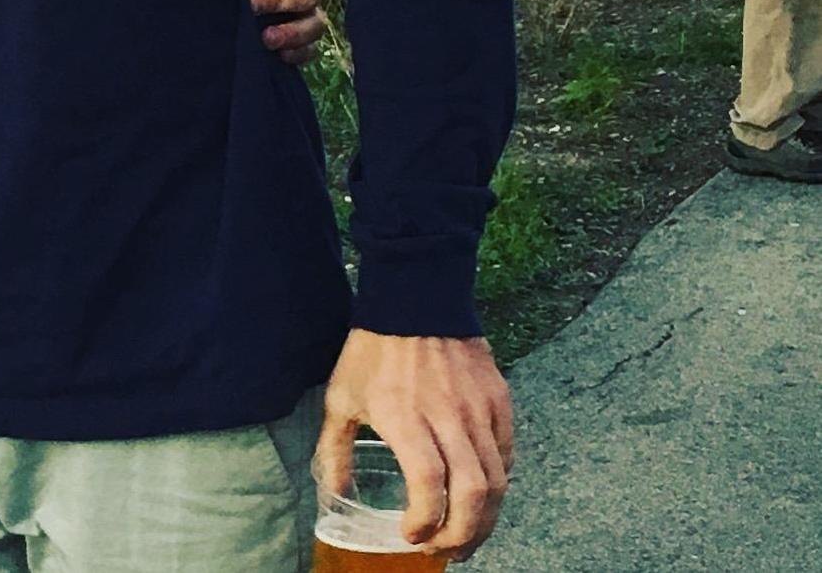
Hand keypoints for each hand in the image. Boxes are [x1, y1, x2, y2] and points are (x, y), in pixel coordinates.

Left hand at [316, 331, 513, 560]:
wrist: (415, 295)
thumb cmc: (373, 348)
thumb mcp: (342, 396)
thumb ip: (335, 449)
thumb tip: (334, 493)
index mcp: (405, 417)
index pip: (429, 485)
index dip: (425, 522)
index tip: (410, 536)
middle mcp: (447, 416)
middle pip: (472, 494)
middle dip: (462, 536)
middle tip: (444, 550)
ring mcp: (479, 408)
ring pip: (497, 482)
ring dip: (484, 520)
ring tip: (465, 535)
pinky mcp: (498, 400)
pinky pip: (507, 455)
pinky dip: (498, 485)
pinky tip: (480, 497)